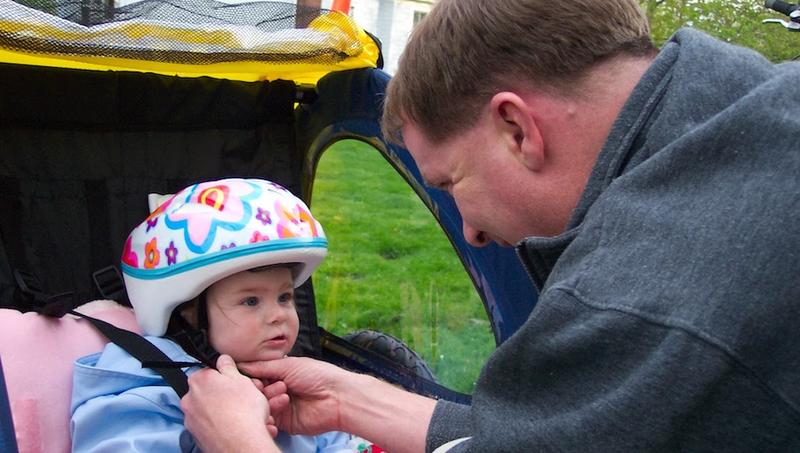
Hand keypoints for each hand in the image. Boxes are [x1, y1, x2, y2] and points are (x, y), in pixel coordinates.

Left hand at [181, 355, 278, 451]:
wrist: (241, 444)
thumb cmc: (243, 412)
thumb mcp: (242, 380)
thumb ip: (228, 367)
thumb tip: (223, 360)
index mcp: (199, 380)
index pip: (209, 372)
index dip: (225, 377)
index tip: (235, 383)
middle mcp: (190, 400)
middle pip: (209, 393)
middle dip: (225, 396)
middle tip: (244, 400)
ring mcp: (191, 420)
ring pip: (211, 411)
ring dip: (226, 412)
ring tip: (245, 417)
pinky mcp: (196, 437)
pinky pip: (211, 426)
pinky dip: (223, 426)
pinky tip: (238, 427)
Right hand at [239, 356, 354, 434]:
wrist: (337, 398)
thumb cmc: (318, 376)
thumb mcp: (289, 365)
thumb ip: (264, 366)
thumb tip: (241, 363)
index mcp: (281, 373)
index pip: (257, 375)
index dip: (251, 376)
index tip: (246, 375)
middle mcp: (279, 389)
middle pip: (256, 391)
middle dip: (257, 388)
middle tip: (261, 386)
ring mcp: (281, 406)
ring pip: (260, 405)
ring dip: (266, 400)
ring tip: (282, 395)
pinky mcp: (284, 422)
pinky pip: (268, 420)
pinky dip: (268, 415)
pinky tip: (275, 410)